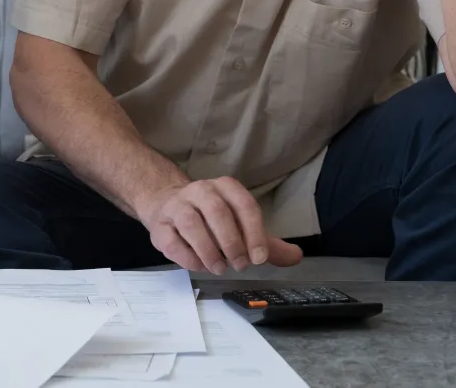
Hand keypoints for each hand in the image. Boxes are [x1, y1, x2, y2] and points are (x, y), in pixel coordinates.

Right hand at [135, 178, 302, 274]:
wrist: (168, 206)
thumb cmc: (211, 219)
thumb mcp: (242, 226)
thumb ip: (268, 243)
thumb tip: (296, 256)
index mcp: (225, 187)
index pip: (244, 205)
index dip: (254, 232)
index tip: (259, 258)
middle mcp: (200, 191)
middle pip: (217, 211)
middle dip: (231, 242)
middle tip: (240, 265)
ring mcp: (177, 206)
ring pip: (191, 223)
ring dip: (208, 250)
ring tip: (219, 268)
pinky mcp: (159, 225)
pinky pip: (172, 240)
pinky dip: (187, 257)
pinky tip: (199, 266)